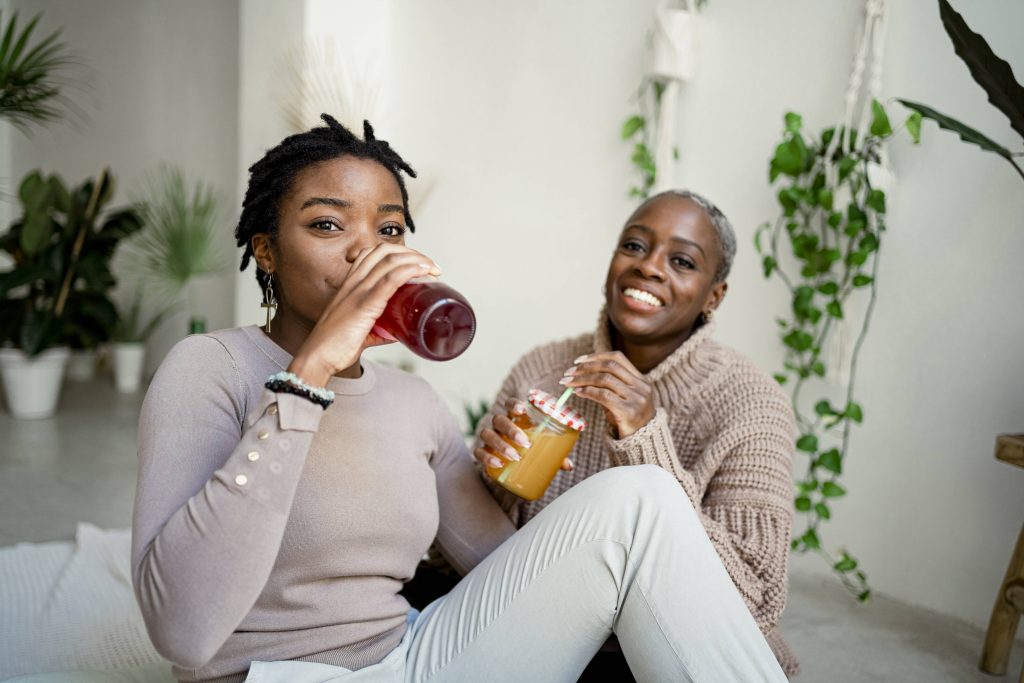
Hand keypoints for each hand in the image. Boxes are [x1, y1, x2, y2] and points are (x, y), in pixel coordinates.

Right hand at [290, 243, 439, 385]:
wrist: (317, 358)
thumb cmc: (334, 346)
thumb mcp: (359, 331)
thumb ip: (378, 330)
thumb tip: (397, 333)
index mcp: (350, 284)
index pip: (374, 253)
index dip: (399, 252)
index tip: (418, 264)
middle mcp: (353, 282)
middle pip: (385, 251)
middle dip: (413, 253)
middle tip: (431, 267)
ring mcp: (358, 291)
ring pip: (391, 260)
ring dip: (417, 259)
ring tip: (434, 269)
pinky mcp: (364, 304)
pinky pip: (390, 279)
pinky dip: (410, 270)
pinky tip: (424, 271)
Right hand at [474, 398, 573, 471]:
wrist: (510, 465)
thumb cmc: (530, 450)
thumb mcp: (544, 449)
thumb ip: (555, 453)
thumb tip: (568, 465)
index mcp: (514, 418)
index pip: (510, 404)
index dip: (514, 405)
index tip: (523, 411)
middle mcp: (499, 426)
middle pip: (499, 420)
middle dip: (511, 430)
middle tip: (525, 443)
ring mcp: (490, 439)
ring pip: (487, 434)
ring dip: (501, 445)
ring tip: (515, 457)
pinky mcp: (483, 453)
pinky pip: (479, 452)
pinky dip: (487, 458)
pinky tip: (498, 464)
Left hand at [558, 351, 654, 438]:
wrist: (642, 444)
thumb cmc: (628, 420)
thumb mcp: (623, 399)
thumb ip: (609, 386)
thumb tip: (580, 375)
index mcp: (641, 380)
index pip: (617, 358)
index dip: (596, 356)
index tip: (578, 361)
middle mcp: (641, 387)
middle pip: (609, 367)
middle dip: (586, 367)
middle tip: (568, 372)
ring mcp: (637, 399)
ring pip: (604, 380)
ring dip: (582, 380)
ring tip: (568, 383)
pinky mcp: (628, 412)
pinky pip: (603, 396)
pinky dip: (588, 392)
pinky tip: (578, 393)